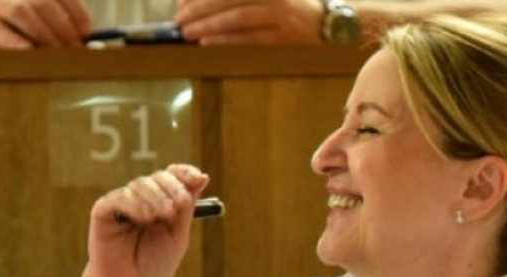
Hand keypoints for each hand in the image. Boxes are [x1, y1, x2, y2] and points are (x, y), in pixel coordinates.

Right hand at [0, 0, 91, 48]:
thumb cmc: (1, 30)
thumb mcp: (27, 22)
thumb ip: (52, 26)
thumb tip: (87, 44)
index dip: (76, 11)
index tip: (87, 33)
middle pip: (41, 1)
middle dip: (63, 26)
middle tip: (75, 50)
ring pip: (21, 11)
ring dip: (45, 34)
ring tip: (58, 54)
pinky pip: (2, 33)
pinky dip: (21, 45)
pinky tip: (33, 56)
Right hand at [84, 164, 208, 276]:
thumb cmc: (154, 265)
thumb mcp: (178, 234)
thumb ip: (187, 207)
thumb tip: (203, 177)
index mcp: (161, 204)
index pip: (172, 177)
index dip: (183, 173)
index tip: (196, 178)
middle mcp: (142, 201)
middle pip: (157, 177)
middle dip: (171, 188)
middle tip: (175, 208)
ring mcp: (122, 205)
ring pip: (139, 185)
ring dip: (154, 197)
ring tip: (159, 216)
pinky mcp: (103, 212)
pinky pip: (117, 198)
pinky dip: (133, 203)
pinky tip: (143, 217)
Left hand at [175, 0, 323, 44]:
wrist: (327, 25)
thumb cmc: (289, 7)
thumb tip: (199, 2)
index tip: (182, 2)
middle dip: (201, 9)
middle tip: (180, 19)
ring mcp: (280, 18)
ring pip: (239, 19)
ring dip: (210, 26)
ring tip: (188, 32)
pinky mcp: (283, 39)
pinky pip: (250, 40)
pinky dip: (227, 41)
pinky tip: (208, 43)